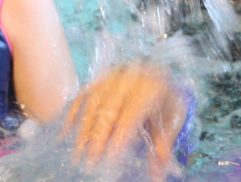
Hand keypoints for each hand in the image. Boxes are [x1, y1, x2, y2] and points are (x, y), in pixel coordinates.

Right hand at [64, 63, 188, 180]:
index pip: (129, 117)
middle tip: (89, 163)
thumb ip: (164, 146)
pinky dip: (73, 113)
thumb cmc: (168, 98)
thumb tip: (157, 176)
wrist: (163, 69)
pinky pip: (83, 95)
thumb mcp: (174, 119)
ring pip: (92, 104)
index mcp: (149, 90)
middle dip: (97, 139)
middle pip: (108, 112)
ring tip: (77, 154)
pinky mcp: (100, 78)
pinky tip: (66, 132)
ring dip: (83, 131)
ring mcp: (112, 78)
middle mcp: (128, 81)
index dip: (118, 139)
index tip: (109, 160)